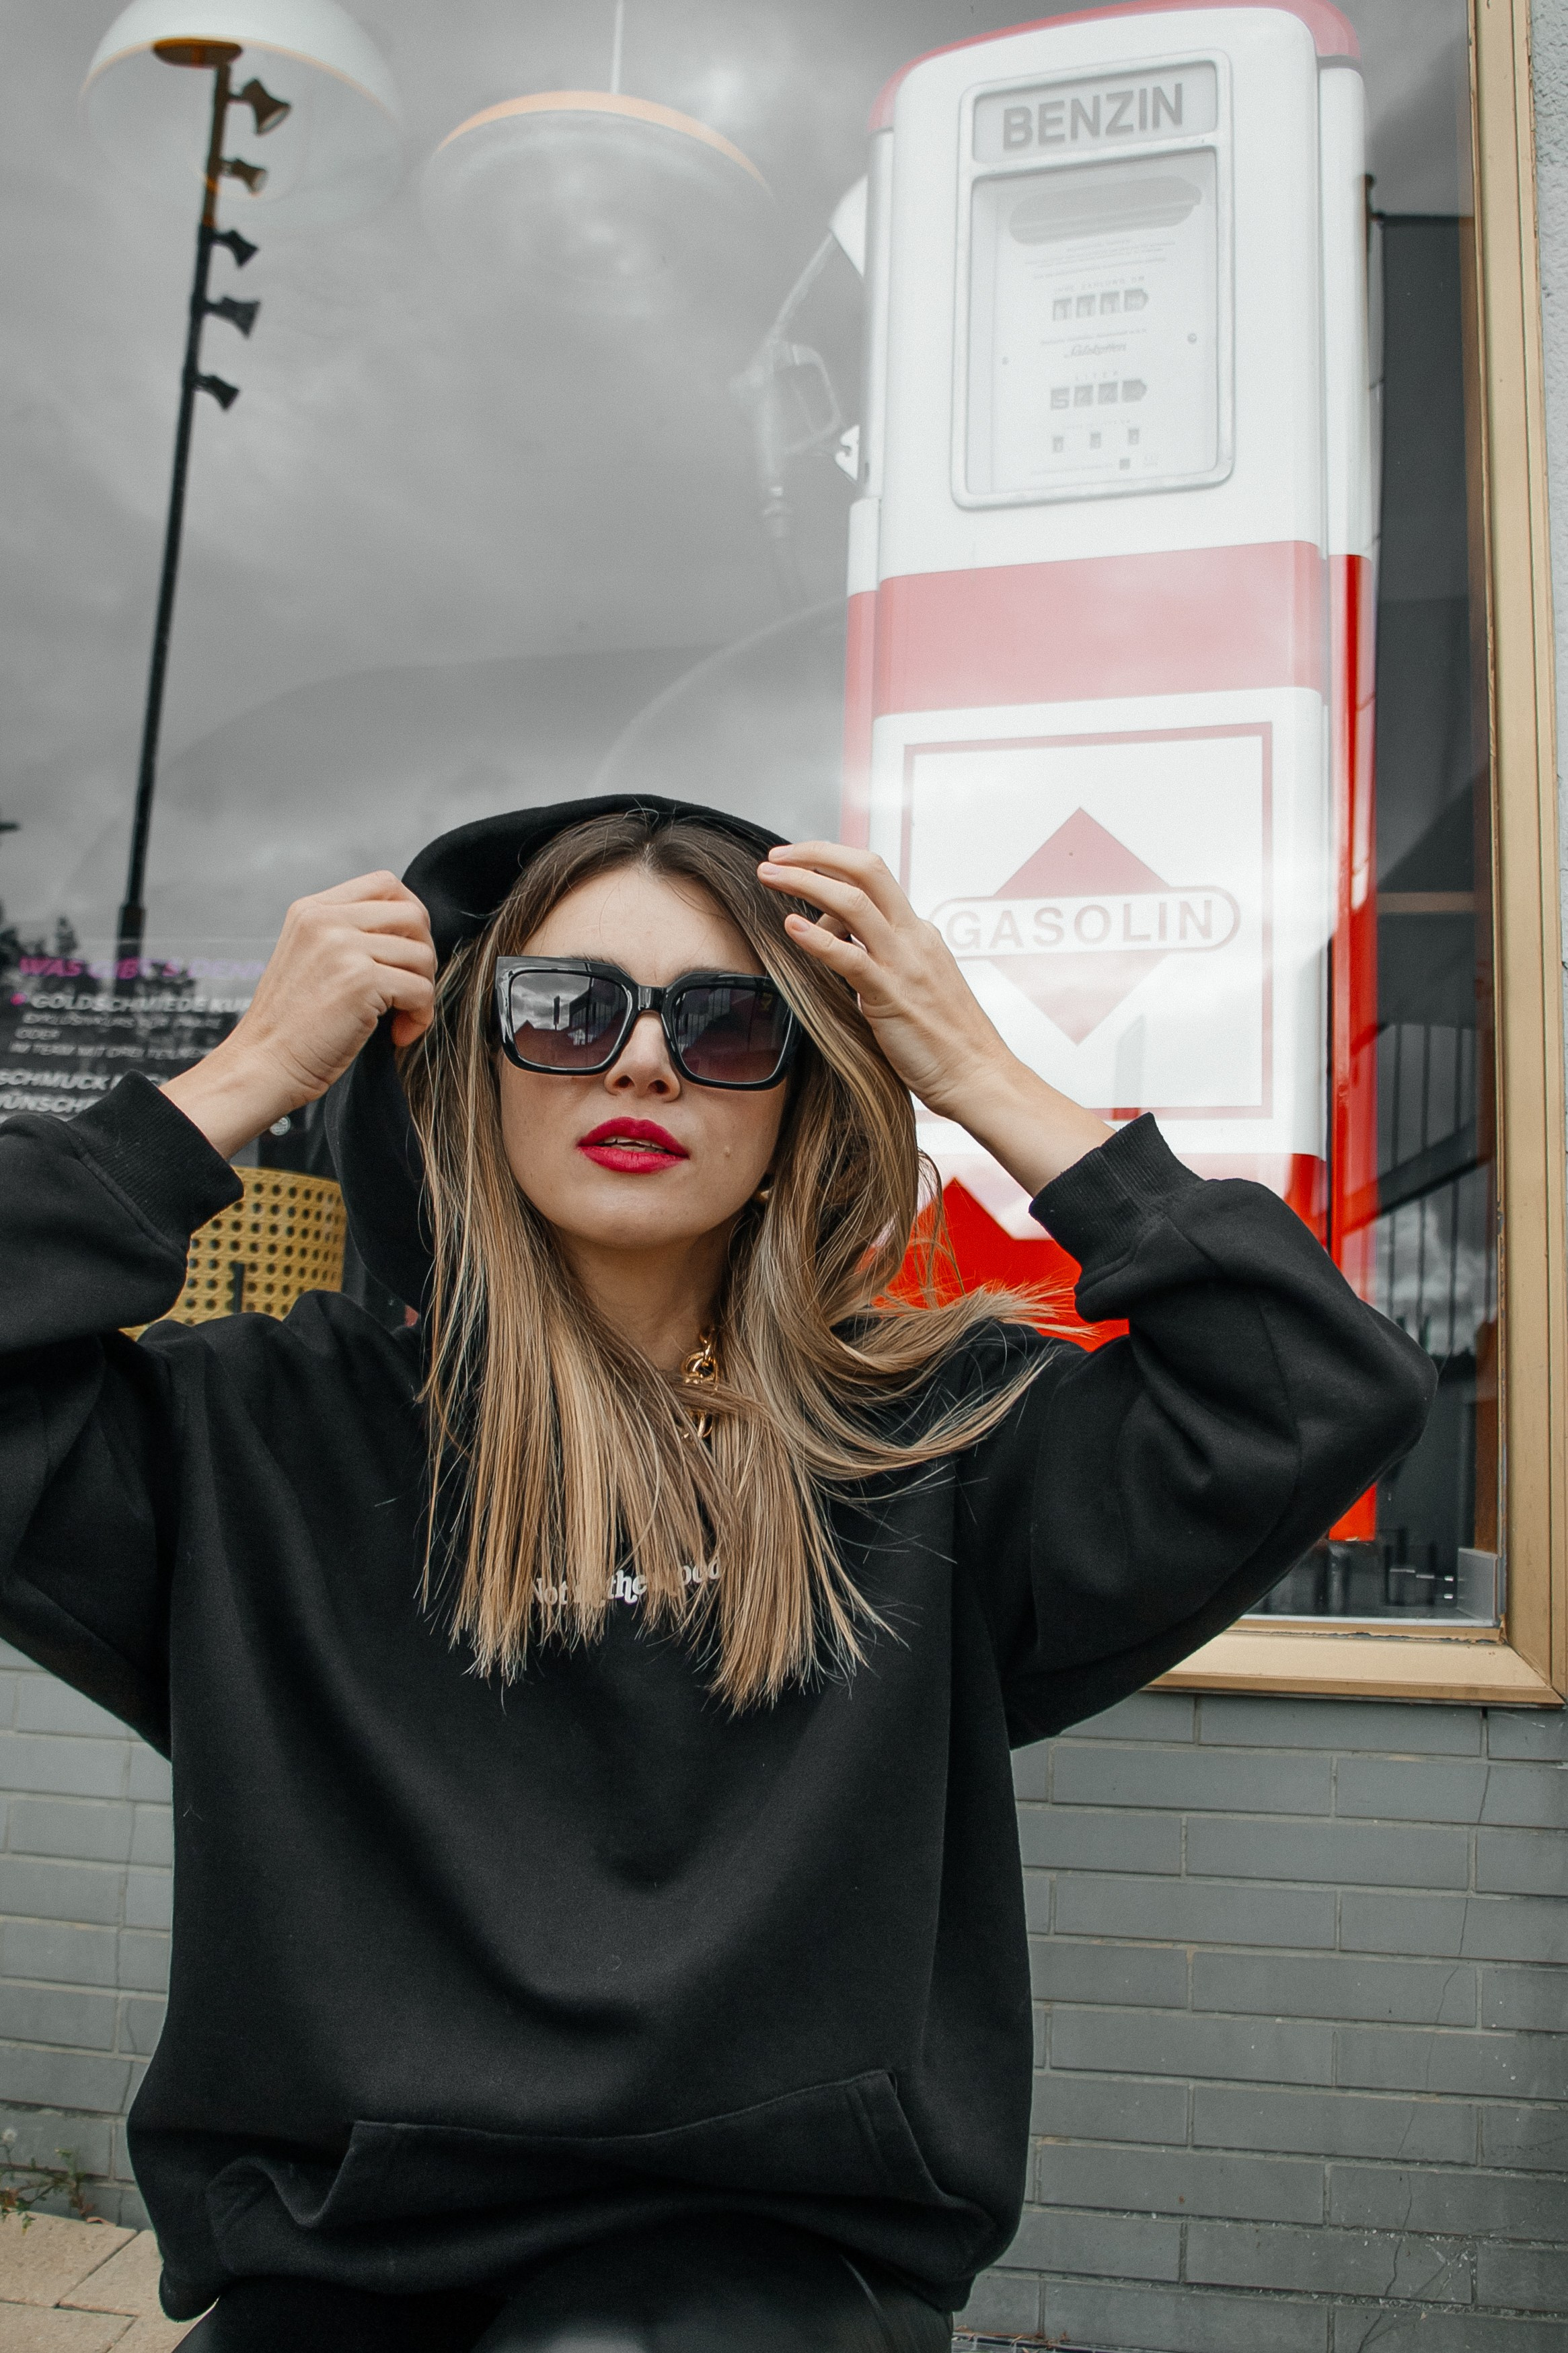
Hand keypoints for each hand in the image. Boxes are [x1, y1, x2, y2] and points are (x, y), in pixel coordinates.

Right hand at [162, 873, 435, 1158]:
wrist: (262, 1065)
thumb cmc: (290, 1026)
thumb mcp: (309, 959)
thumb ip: (346, 936)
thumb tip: (409, 935)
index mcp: (312, 909)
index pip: (385, 883)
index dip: (410, 917)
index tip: (406, 954)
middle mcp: (325, 919)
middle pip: (413, 914)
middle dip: (423, 955)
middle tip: (408, 990)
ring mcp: (342, 947)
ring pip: (423, 955)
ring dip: (423, 991)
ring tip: (401, 1017)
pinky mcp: (360, 980)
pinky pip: (421, 990)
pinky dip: (420, 1017)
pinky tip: (398, 1035)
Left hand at [758, 843, 1112, 1193]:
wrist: (979, 1077)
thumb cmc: (946, 1042)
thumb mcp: (915, 987)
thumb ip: (884, 963)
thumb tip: (844, 951)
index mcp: (919, 933)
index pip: (874, 878)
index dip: (832, 862)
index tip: (798, 862)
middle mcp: (914, 938)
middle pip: (866, 870)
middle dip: (816, 854)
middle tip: (775, 857)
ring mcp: (905, 964)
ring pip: (853, 902)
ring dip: (805, 883)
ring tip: (769, 877)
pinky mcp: (892, 996)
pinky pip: (851, 957)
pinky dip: (817, 938)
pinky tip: (790, 927)